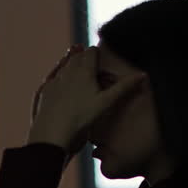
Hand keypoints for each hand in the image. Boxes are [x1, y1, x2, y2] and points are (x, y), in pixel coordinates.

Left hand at [28, 45, 146, 163]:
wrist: (52, 135)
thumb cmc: (81, 119)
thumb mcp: (106, 103)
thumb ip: (124, 88)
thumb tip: (143, 75)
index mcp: (84, 70)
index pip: (92, 52)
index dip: (98, 53)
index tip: (102, 56)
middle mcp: (67, 71)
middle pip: (77, 56)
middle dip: (84, 56)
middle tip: (90, 58)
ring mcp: (54, 80)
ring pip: (64, 65)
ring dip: (71, 62)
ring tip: (77, 62)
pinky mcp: (44, 91)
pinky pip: (52, 76)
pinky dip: (59, 74)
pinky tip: (61, 79)